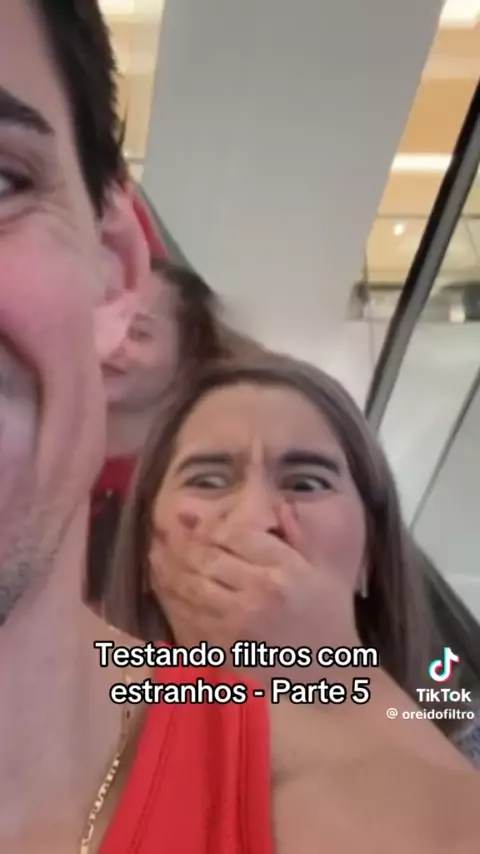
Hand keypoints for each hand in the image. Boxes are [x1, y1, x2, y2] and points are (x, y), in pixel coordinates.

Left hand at [149, 503, 359, 678]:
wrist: (331, 669)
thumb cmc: (330, 613)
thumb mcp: (325, 567)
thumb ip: (299, 534)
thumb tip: (278, 504)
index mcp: (283, 569)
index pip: (235, 535)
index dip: (212, 524)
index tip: (198, 520)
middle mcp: (258, 593)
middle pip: (207, 558)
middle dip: (181, 541)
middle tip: (164, 528)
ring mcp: (238, 622)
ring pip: (191, 586)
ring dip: (167, 566)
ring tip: (153, 549)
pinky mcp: (226, 647)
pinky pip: (189, 617)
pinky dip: (171, 598)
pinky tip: (162, 583)